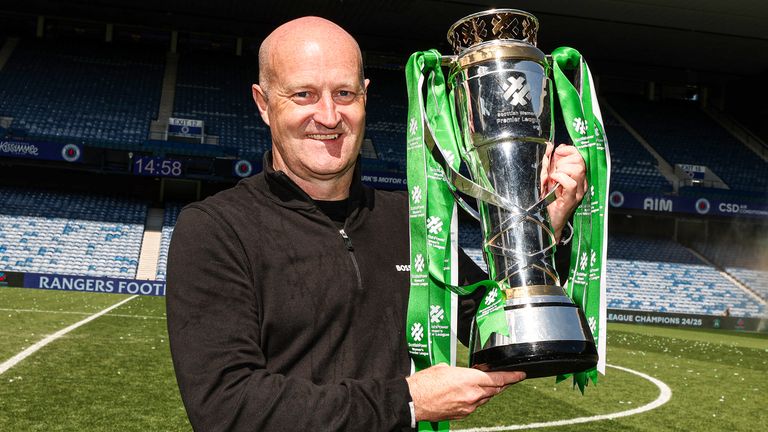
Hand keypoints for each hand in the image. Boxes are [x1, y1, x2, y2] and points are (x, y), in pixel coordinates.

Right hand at [406, 363, 525, 421]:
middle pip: (495, 389)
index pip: (498, 378)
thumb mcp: (446, 368)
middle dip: (501, 383)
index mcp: (470, 380)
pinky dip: (476, 399)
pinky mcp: (463, 414)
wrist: (414, 401)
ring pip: (485, 398)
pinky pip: (475, 405)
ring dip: (487, 391)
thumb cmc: (426, 382)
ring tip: (481, 383)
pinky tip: (468, 393)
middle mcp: (473, 395)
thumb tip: (467, 373)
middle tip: (505, 378)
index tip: (520, 374)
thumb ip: (463, 371)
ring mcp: (469, 407)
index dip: (512, 377)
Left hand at [540, 143, 586, 241]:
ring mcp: (578, 192)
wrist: (547, 221)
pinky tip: (553, 181)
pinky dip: (560, 178)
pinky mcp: (572, 199)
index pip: (579, 156)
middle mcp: (581, 183)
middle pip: (580, 161)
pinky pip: (571, 183)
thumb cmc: (547, 200)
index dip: (569, 150)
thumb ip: (548, 163)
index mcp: (577, 176)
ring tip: (553, 177)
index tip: (557, 151)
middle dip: (564, 160)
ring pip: (577, 170)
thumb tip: (550, 146)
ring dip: (562, 170)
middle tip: (554, 169)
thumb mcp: (546, 177)